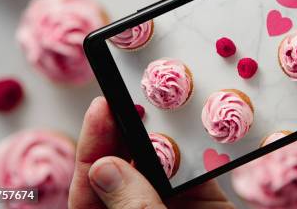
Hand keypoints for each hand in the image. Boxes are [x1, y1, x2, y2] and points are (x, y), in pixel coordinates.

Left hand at [69, 97, 233, 208]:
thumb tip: (105, 168)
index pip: (89, 190)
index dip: (92, 147)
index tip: (101, 108)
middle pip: (125, 170)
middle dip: (129, 133)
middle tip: (136, 97)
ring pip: (162, 167)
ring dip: (165, 138)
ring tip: (166, 108)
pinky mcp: (207, 206)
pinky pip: (199, 173)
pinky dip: (199, 151)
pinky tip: (198, 131)